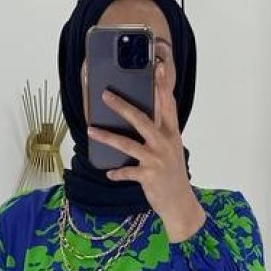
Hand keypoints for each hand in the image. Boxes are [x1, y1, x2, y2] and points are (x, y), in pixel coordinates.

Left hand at [86, 61, 205, 238]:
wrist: (180, 203)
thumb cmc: (172, 173)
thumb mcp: (171, 149)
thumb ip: (159, 131)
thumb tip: (137, 116)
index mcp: (172, 133)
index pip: (168, 104)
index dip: (163, 85)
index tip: (158, 67)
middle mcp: (165, 143)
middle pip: (142, 119)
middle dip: (122, 106)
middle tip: (105, 95)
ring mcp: (156, 160)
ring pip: (128, 144)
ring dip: (107, 137)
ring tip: (91, 130)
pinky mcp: (148, 176)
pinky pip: (127, 172)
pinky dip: (117, 173)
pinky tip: (109, 173)